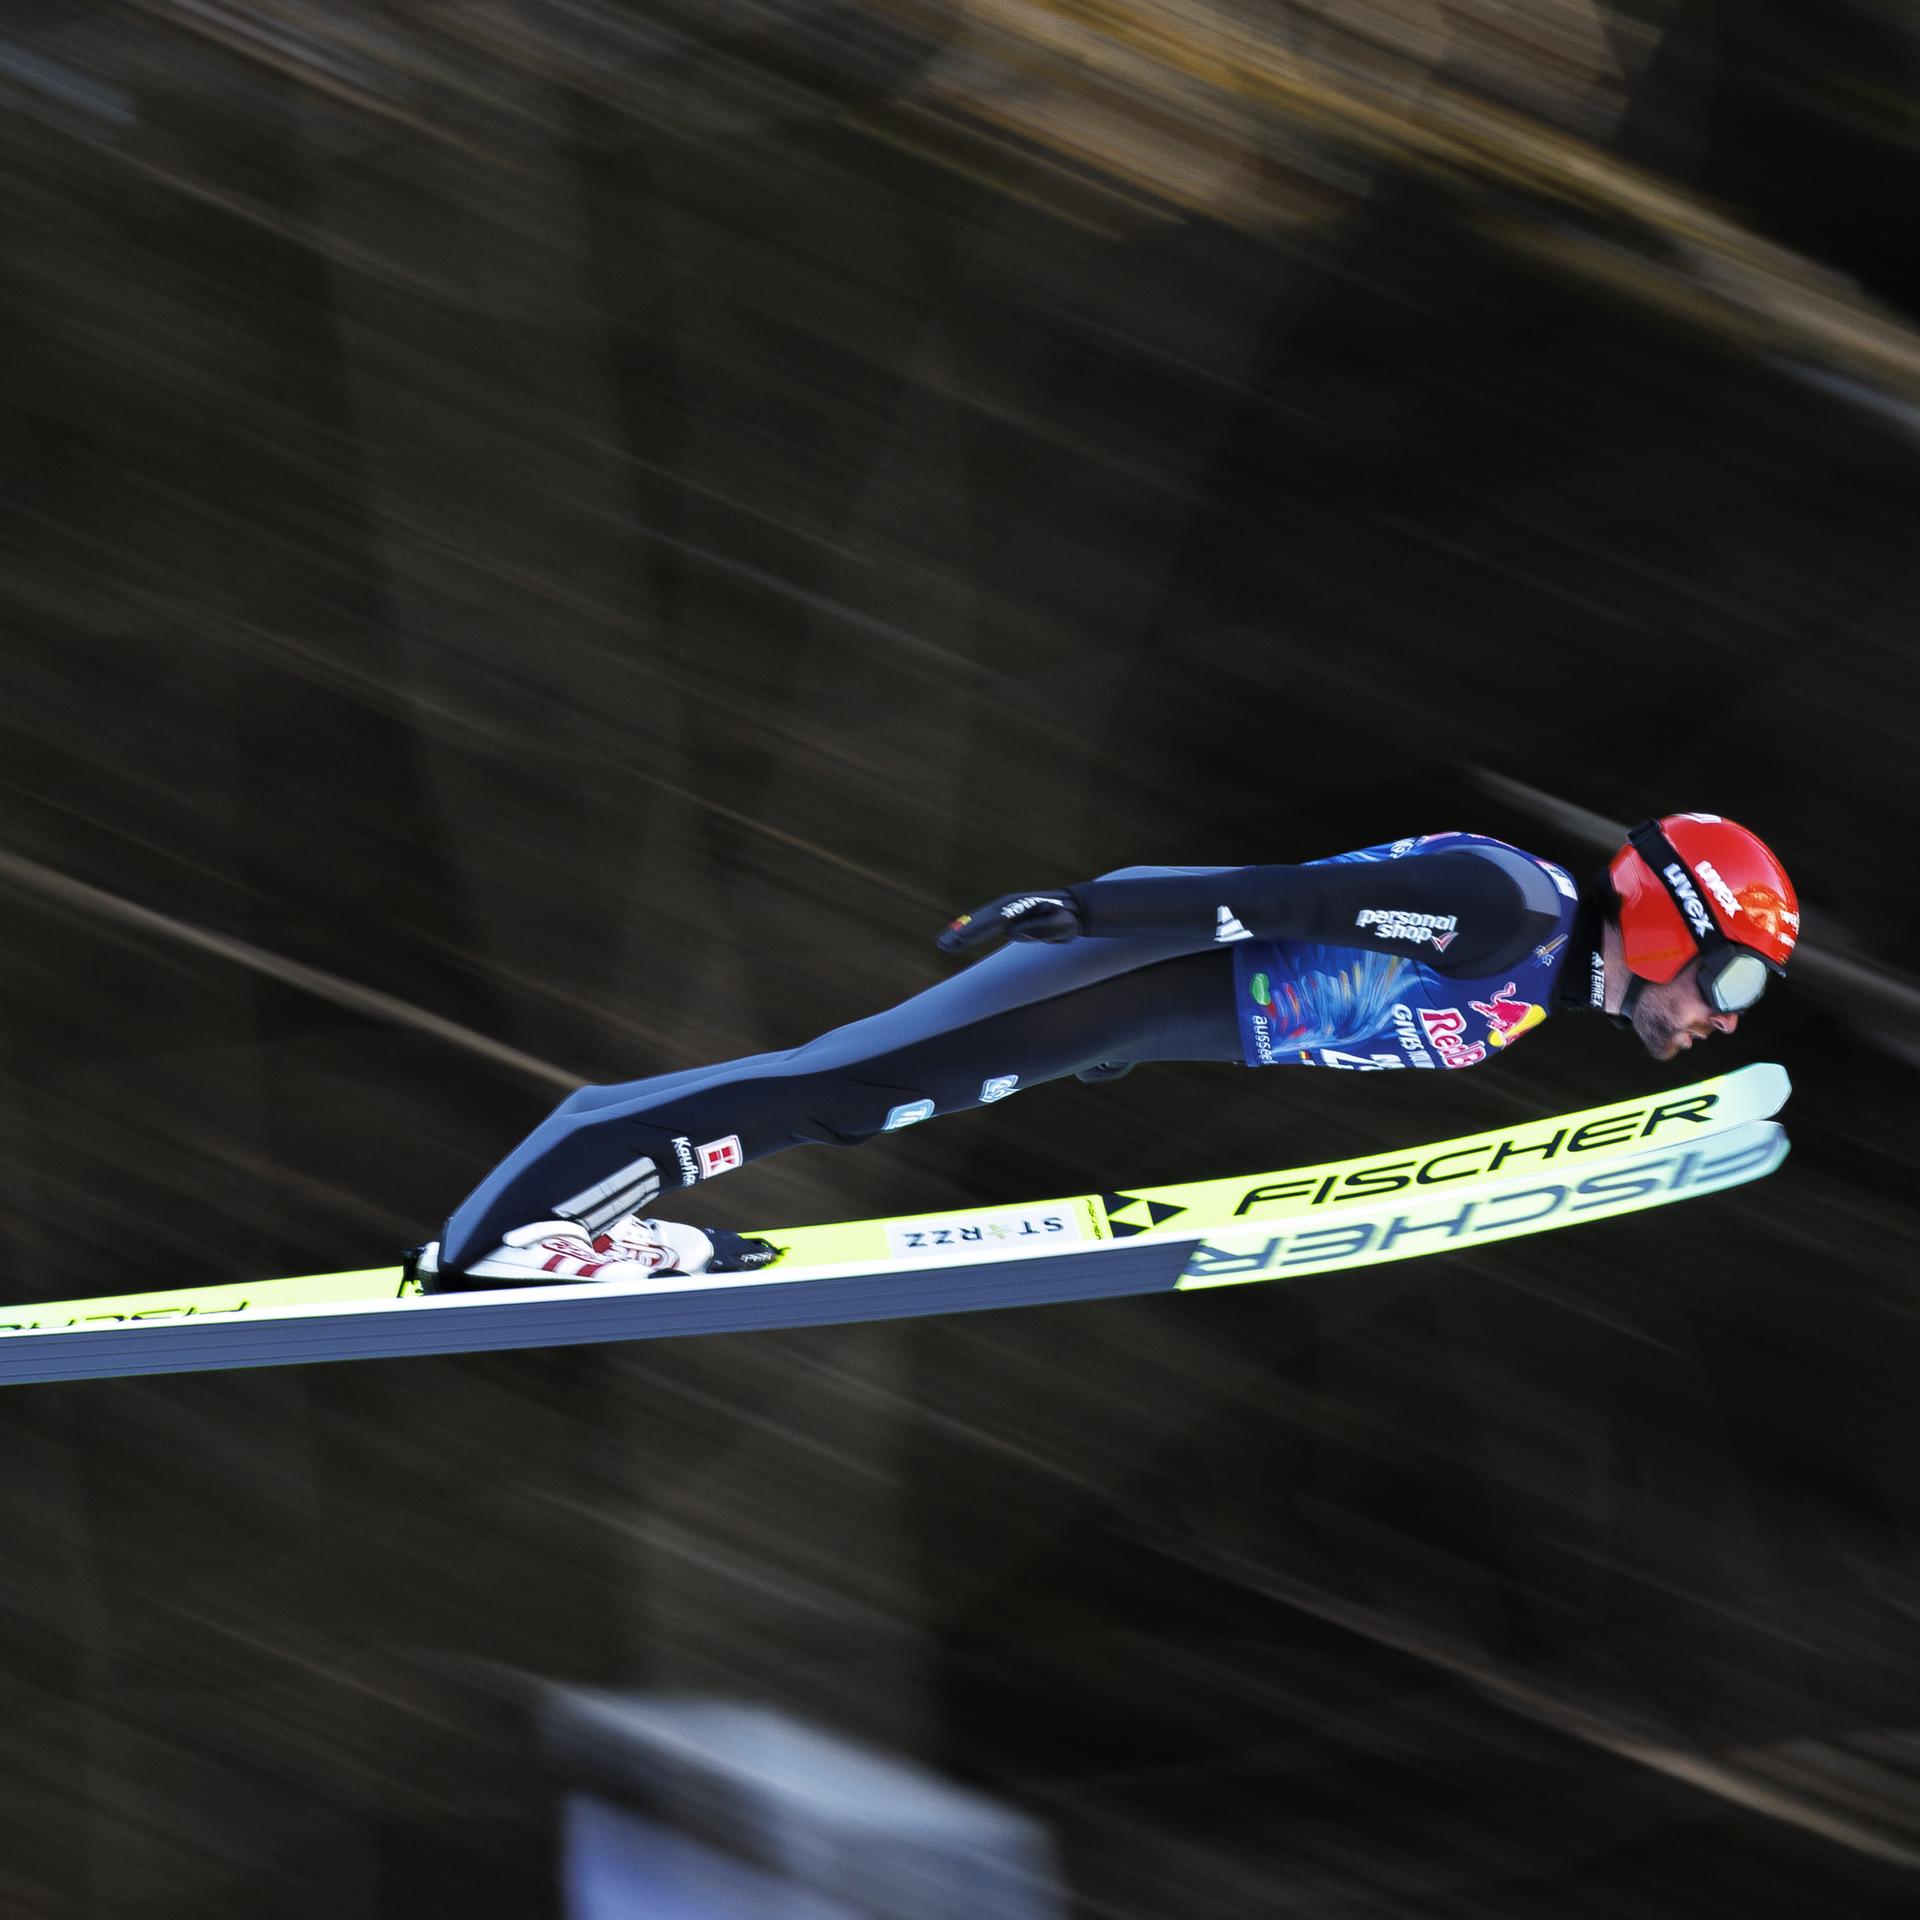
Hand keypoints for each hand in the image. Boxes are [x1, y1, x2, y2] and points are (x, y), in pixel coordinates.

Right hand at [937, 889, 1084, 955]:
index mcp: (1020, 907)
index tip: (960, 940)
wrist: (1071, 908)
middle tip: (942, 944)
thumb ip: (1042, 928)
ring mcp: (1003, 911)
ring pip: (978, 921)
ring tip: (941, 944)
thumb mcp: (1062, 925)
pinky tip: (953, 940)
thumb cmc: (1067, 918)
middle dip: (961, 932)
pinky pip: (981, 925)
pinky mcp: (1003, 918)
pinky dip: (967, 931)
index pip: (994, 921)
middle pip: (980, 920)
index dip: (976, 931)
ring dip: (960, 932)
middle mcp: (1007, 906)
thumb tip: (1013, 932)